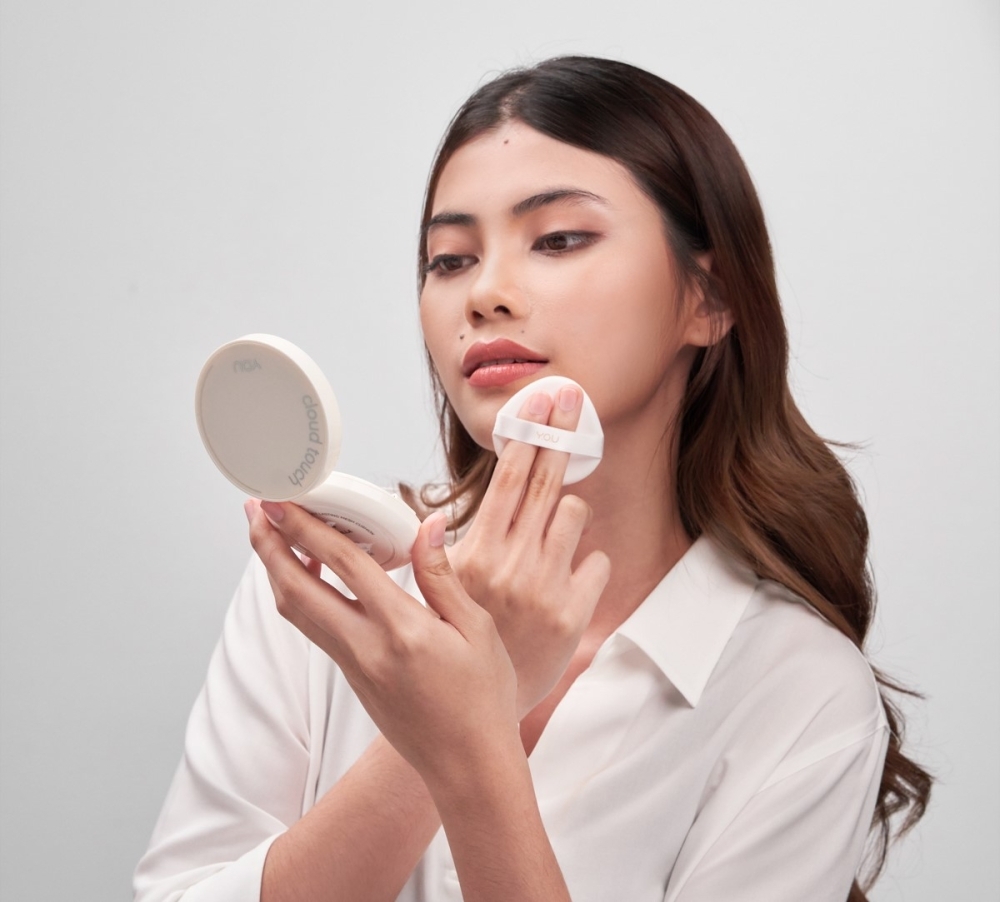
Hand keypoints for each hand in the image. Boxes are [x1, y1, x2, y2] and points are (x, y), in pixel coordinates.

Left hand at [246, 500, 521, 789]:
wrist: (468, 766)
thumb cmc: (482, 699)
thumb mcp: (476, 629)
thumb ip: (442, 575)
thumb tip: (426, 525)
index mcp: (401, 630)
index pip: (343, 564)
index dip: (307, 527)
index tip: (284, 500)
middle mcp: (365, 649)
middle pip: (296, 590)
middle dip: (269, 545)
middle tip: (257, 509)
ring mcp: (353, 667)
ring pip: (297, 612)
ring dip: (276, 570)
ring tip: (273, 535)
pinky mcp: (352, 679)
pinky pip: (314, 628)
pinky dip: (300, 594)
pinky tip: (312, 574)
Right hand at [450, 385, 611, 718]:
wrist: (477, 708)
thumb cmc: (459, 640)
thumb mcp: (443, 589)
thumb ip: (450, 547)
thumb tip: (437, 514)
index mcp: (475, 554)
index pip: (506, 480)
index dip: (527, 436)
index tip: (543, 402)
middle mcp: (512, 564)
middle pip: (544, 482)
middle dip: (558, 436)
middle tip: (570, 401)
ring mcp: (546, 588)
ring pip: (574, 514)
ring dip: (565, 514)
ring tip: (546, 536)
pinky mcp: (574, 613)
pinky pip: (597, 561)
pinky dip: (586, 562)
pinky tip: (566, 577)